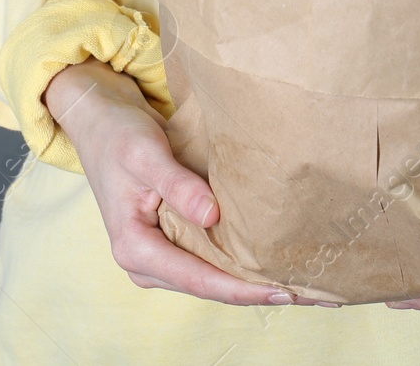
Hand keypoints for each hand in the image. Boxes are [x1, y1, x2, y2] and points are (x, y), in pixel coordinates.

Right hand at [45, 60, 335, 306]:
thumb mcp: (145, 154)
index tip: (286, 292)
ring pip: (216, 280)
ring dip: (259, 283)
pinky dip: (245, 266)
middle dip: (262, 293)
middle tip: (319, 297)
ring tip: (311, 287)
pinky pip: (213, 262)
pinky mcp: (173, 244)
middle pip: (213, 288)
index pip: (199, 279)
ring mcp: (160, 257)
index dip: (244, 289)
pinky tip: (281, 266)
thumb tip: (213, 217)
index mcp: (135, 248)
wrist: (100, 122)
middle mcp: (146, 264)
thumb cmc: (119, 135)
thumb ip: (177, 186)